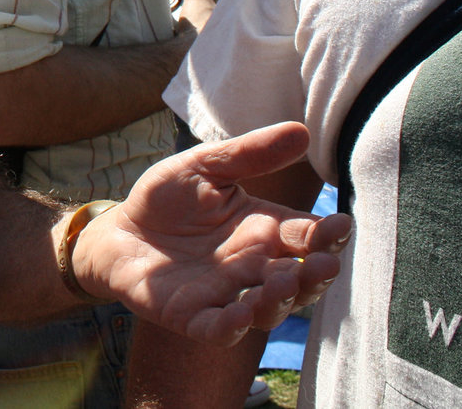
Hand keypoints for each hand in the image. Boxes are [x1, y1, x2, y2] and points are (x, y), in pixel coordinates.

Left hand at [76, 122, 349, 345]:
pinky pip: (218, 330)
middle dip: (315, 276)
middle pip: (298, 281)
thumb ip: (249, 154)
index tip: (341, 226)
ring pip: (266, 310)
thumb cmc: (168, 198)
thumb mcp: (206, 166)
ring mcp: (225, 296)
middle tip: (324, 265)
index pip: (307, 238)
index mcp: (263, 231)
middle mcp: (253, 268)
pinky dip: (232, 327)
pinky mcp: (191, 316)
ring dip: (279, 300)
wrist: (120, 229)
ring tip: (283, 280)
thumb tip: (301, 131)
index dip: (328, 236)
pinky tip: (240, 315)